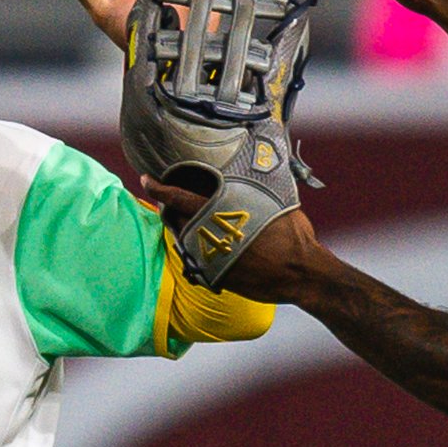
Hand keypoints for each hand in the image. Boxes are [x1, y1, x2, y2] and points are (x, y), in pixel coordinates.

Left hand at [134, 175, 326, 302]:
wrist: (300, 273)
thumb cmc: (293, 235)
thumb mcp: (275, 202)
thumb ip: (254, 190)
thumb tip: (259, 168)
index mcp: (220, 213)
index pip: (178, 197)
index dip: (159, 188)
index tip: (147, 180)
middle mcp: (209, 236)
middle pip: (174, 220)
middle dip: (169, 210)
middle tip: (170, 202)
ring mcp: (209, 259)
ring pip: (182, 241)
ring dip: (181, 231)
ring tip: (188, 223)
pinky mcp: (215, 278)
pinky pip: (196, 262)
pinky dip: (196, 252)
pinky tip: (205, 247)